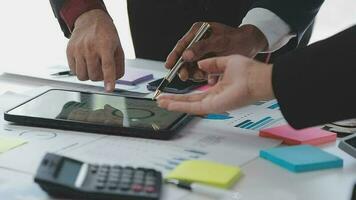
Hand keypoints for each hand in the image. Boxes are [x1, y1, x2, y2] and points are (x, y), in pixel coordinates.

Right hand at [67, 9, 124, 91]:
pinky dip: (80, 71)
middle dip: (99, 77)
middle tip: (101, 69)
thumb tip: (114, 80)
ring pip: (82, 76)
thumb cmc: (106, 34)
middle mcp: (90, 47)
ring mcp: (78, 49)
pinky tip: (84, 63)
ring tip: (92, 66)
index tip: (109, 89)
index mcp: (105, 45)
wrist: (90, 19)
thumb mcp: (118, 47)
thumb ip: (119, 65)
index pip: (107, 66)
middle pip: (93, 75)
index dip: (109, 79)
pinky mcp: (69, 51)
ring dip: (89, 75)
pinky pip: (73, 71)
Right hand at [158, 55, 273, 114]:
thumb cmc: (248, 71)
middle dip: (174, 101)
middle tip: (161, 100)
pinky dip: (179, 106)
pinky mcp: (212, 107)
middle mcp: (214, 98)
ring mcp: (212, 104)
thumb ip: (212, 64)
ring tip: (160, 102)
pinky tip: (168, 104)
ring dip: (173, 104)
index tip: (173, 91)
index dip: (184, 93)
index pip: (196, 93)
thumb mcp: (226, 62)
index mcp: (217, 90)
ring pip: (188, 105)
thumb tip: (200, 64)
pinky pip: (192, 107)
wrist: (257, 78)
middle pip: (189, 101)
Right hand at [165, 23, 267, 83]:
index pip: (181, 45)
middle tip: (185, 76)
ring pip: (191, 67)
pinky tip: (212, 77)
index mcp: (198, 32)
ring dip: (196, 74)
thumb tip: (186, 55)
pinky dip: (205, 76)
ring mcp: (201, 53)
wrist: (250, 45)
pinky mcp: (207, 62)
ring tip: (205, 75)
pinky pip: (201, 72)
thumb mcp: (220, 42)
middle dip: (184, 69)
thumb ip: (202, 47)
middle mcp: (197, 43)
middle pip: (184, 58)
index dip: (174, 56)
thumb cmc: (237, 39)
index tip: (169, 65)